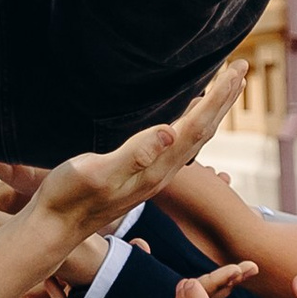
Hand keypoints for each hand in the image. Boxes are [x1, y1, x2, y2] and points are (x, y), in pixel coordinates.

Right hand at [19, 66, 245, 255]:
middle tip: (241, 68)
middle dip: (224, 99)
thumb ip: (134, 155)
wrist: (55, 229)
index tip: (235, 70)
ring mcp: (153, 176)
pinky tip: (190, 117)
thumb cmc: (68, 198)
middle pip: (203, 131)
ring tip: (225, 88)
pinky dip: (193, 124)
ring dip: (212, 111)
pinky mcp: (142, 176)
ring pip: (194, 138)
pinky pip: (179, 145)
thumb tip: (170, 132)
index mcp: (155, 168)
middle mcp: (161, 173)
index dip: (218, 98)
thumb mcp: (97, 173)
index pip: (196, 127)